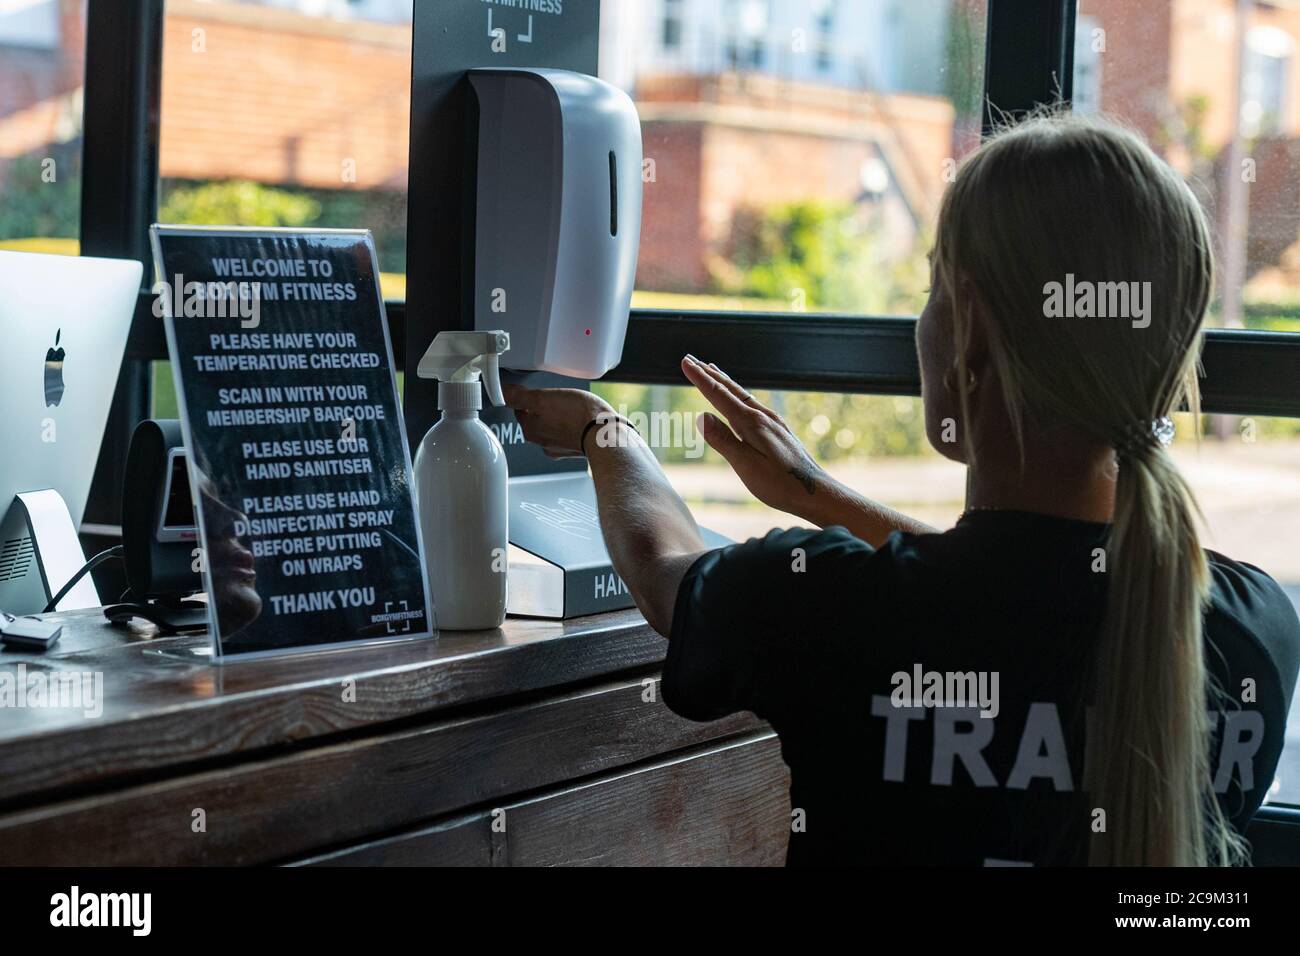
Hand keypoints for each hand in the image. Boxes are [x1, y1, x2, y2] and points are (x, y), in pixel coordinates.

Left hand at [503, 384, 611, 457]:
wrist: (605, 435)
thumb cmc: (577, 416)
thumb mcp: (542, 398)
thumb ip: (519, 396)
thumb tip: (502, 393)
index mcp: (530, 429)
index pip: (520, 410)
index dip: (528, 398)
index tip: (537, 392)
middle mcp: (541, 442)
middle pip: (536, 420)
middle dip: (543, 409)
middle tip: (556, 398)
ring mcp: (559, 448)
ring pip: (552, 427)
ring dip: (557, 419)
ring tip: (571, 408)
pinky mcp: (575, 450)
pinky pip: (568, 435)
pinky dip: (571, 428)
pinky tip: (580, 420)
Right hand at [682, 355, 830, 518]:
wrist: (815, 492)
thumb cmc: (780, 484)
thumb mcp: (746, 466)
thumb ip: (723, 440)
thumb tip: (701, 416)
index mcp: (752, 423)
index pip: (719, 396)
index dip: (700, 379)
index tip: (685, 362)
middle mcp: (763, 416)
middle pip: (730, 389)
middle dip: (709, 374)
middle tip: (691, 359)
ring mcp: (772, 422)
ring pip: (742, 394)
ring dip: (724, 381)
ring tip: (712, 370)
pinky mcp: (778, 430)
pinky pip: (752, 403)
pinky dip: (738, 394)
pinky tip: (740, 398)